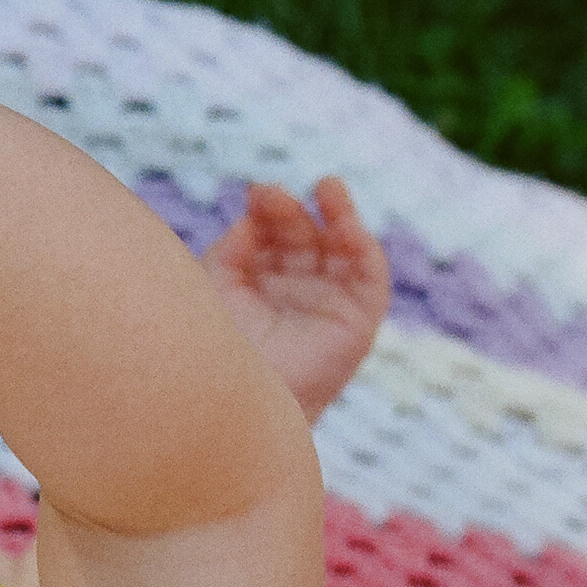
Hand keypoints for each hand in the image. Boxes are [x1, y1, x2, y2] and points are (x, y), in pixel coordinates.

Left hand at [201, 177, 391, 423]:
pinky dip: (363, 248)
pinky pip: (370, 277)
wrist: (235, 400)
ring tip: (328, 187)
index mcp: (259, 283)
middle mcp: (295, 291)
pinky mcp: (357, 321)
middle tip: (271, 194)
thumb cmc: (217, 348)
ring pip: (341, 249)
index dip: (267, 211)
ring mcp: (328, 304)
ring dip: (339, 215)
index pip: (270, 236)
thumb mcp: (216, 288)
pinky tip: (347, 226)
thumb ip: (233, 247)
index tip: (255, 193)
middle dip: (291, 212)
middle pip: (302, 237)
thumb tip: (253, 212)